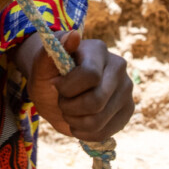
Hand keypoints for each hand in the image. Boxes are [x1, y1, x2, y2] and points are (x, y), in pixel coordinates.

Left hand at [15, 31, 134, 142]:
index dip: (68, 88)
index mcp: (98, 50)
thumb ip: (52, 51)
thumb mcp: (41, 66)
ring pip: (99, 120)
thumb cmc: (49, 75)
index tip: (56, 85)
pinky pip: (105, 132)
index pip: (90, 76)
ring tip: (70, 111)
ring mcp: (126, 89)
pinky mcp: (127, 110)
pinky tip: (79, 122)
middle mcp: (118, 66)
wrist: (57, 92)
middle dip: (70, 107)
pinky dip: (85, 133)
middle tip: (62, 101)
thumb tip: (73, 35)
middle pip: (96, 101)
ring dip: (75, 122)